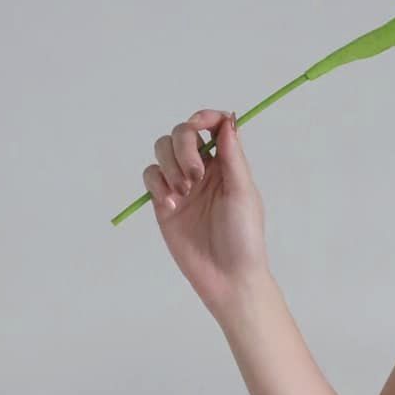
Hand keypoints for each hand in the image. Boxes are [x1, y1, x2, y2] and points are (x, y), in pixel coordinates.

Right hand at [143, 110, 269, 316]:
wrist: (226, 276)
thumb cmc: (244, 236)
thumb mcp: (243, 193)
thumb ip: (233, 156)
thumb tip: (229, 120)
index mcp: (226, 164)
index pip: (212, 126)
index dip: (204, 118)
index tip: (200, 124)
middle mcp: (203, 170)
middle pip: (181, 134)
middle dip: (183, 147)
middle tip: (194, 177)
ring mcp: (181, 185)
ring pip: (162, 152)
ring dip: (169, 166)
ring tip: (183, 193)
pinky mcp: (163, 203)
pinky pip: (151, 177)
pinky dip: (157, 186)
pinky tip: (171, 206)